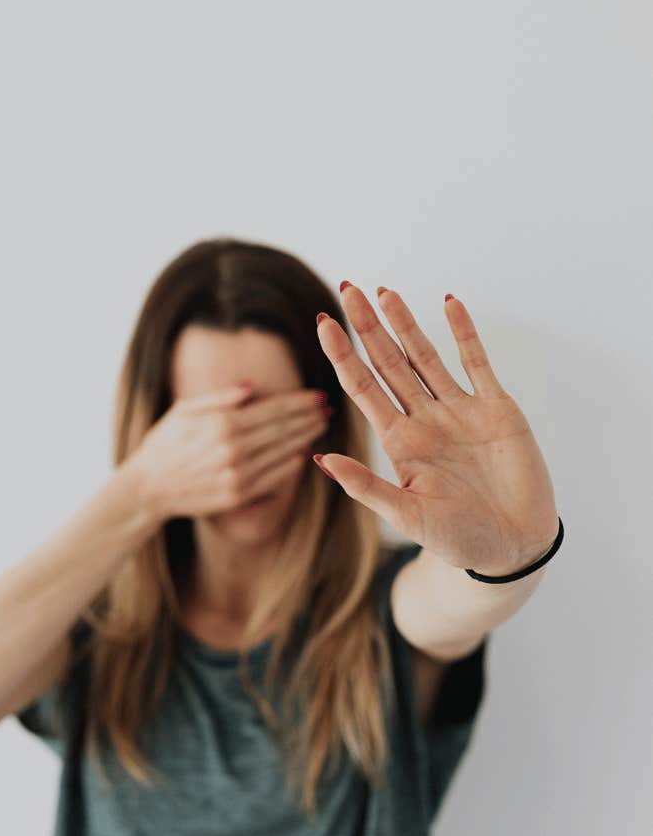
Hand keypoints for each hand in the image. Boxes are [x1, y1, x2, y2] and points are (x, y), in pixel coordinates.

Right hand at [128, 381, 331, 526]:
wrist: (147, 488)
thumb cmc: (164, 443)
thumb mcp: (184, 410)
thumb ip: (220, 397)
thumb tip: (252, 386)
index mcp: (222, 424)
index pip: (273, 410)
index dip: (299, 402)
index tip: (318, 395)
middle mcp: (233, 449)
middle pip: (283, 430)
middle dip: (309, 417)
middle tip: (328, 408)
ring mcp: (237, 475)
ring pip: (283, 453)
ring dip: (306, 438)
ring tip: (320, 426)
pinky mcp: (237, 496)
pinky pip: (273, 479)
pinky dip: (291, 466)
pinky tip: (303, 454)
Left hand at [314, 283, 558, 575]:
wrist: (514, 546)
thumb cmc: (458, 538)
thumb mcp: (407, 516)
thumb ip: (367, 486)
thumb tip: (321, 459)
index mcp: (399, 441)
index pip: (362, 387)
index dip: (343, 354)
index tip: (323, 322)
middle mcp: (424, 419)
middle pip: (388, 362)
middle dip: (367, 327)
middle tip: (348, 288)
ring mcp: (459, 411)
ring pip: (425, 357)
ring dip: (406, 324)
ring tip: (385, 292)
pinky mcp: (495, 409)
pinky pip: (477, 363)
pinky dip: (464, 333)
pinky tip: (449, 304)